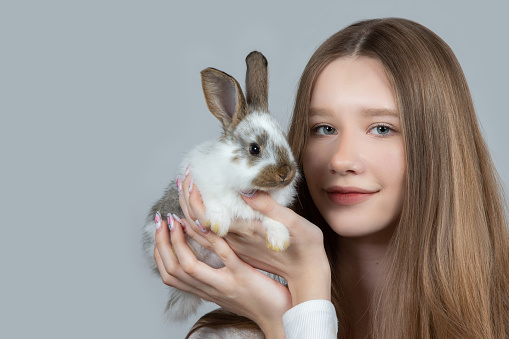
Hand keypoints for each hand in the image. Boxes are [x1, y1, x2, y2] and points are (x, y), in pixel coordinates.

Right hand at [154, 205, 290, 337]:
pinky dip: (211, 237)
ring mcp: (226, 283)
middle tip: (160, 221)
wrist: (281, 316)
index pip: (170, 275)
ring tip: (176, 220)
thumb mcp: (228, 288)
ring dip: (178, 240)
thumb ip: (213, 274)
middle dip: (162, 243)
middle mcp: (211, 289)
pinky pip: (223, 255)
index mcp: (206, 290)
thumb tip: (201, 252)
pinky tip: (206, 221)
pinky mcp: (243, 275)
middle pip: (173, 270)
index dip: (160, 252)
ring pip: (189, 266)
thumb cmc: (259, 298)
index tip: (159, 231)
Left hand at [180, 173, 331, 307]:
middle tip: (183, 178)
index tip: (190, 177)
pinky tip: (195, 215)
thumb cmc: (305, 248)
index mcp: (245, 233)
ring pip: (201, 233)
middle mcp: (235, 242)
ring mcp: (236, 249)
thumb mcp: (293, 224)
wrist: (307, 276)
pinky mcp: (239, 252)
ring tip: (184, 191)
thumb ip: (269, 207)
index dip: (194, 197)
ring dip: (189, 212)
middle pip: (198, 223)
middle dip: (187, 200)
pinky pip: (210, 240)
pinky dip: (198, 225)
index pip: (207, 216)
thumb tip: (246, 191)